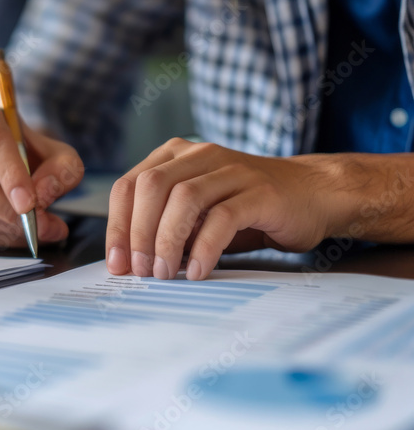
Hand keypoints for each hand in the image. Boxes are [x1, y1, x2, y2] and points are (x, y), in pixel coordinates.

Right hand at [0, 102, 84, 246]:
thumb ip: (62, 170)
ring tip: (41, 226)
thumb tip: (44, 194)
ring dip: (11, 227)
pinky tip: (21, 228)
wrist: (10, 164)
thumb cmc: (32, 154)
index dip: (11, 175)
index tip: (31, 203)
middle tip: (38, 224)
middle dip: (5, 209)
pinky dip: (3, 235)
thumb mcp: (58, 154)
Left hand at [106, 138, 340, 280]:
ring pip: (183, 199)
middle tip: (141, 271)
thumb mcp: (196, 212)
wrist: (313, 194)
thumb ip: (164, 225)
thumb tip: (129, 262)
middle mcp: (199, 155)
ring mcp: (231, 169)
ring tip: (165, 274)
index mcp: (174, 156)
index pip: (128, 186)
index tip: (117, 264)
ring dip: (167, 241)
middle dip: (138, 234)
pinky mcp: (260, 191)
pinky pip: (222, 217)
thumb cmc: (246, 208)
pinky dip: (204, 248)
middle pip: (150, 187)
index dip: (116, 226)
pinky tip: (198, 271)